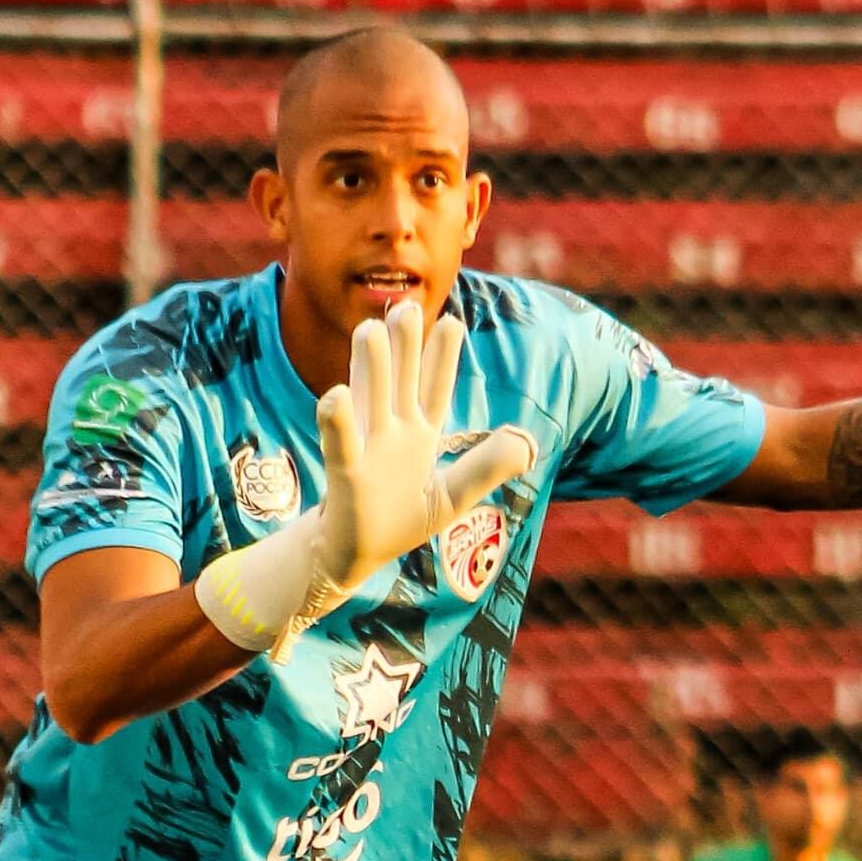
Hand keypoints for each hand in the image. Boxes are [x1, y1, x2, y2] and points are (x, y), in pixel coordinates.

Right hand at [196, 298, 532, 656]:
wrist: (355, 554)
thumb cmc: (401, 521)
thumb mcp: (454, 497)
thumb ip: (486, 468)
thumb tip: (526, 442)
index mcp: (418, 434)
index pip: (435, 389)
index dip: (442, 357)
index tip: (451, 321)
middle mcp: (391, 433)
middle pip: (400, 381)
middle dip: (404, 346)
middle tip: (406, 306)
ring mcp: (368, 449)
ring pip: (370, 399)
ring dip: (370, 366)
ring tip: (370, 328)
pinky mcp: (347, 475)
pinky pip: (342, 443)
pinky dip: (338, 421)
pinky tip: (335, 395)